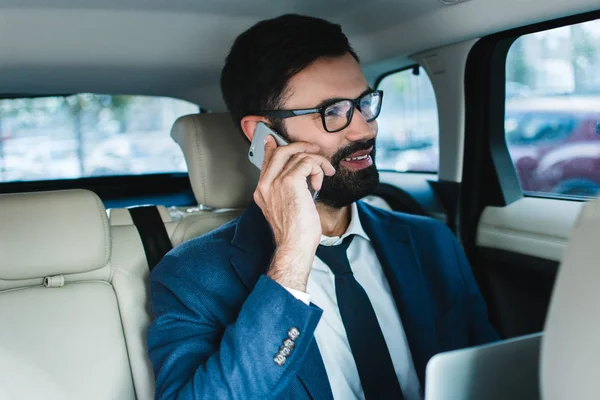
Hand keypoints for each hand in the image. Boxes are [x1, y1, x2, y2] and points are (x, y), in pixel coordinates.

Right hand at [253, 135, 334, 290]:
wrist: (294, 245)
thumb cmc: (294, 233)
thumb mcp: (287, 208)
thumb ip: (288, 191)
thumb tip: (301, 176)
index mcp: (263, 191)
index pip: (266, 161)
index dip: (272, 148)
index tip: (274, 140)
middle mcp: (266, 185)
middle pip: (279, 151)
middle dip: (299, 147)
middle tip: (312, 149)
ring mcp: (276, 182)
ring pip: (297, 155)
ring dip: (316, 161)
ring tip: (324, 171)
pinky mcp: (290, 182)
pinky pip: (307, 162)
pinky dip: (317, 169)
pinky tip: (319, 181)